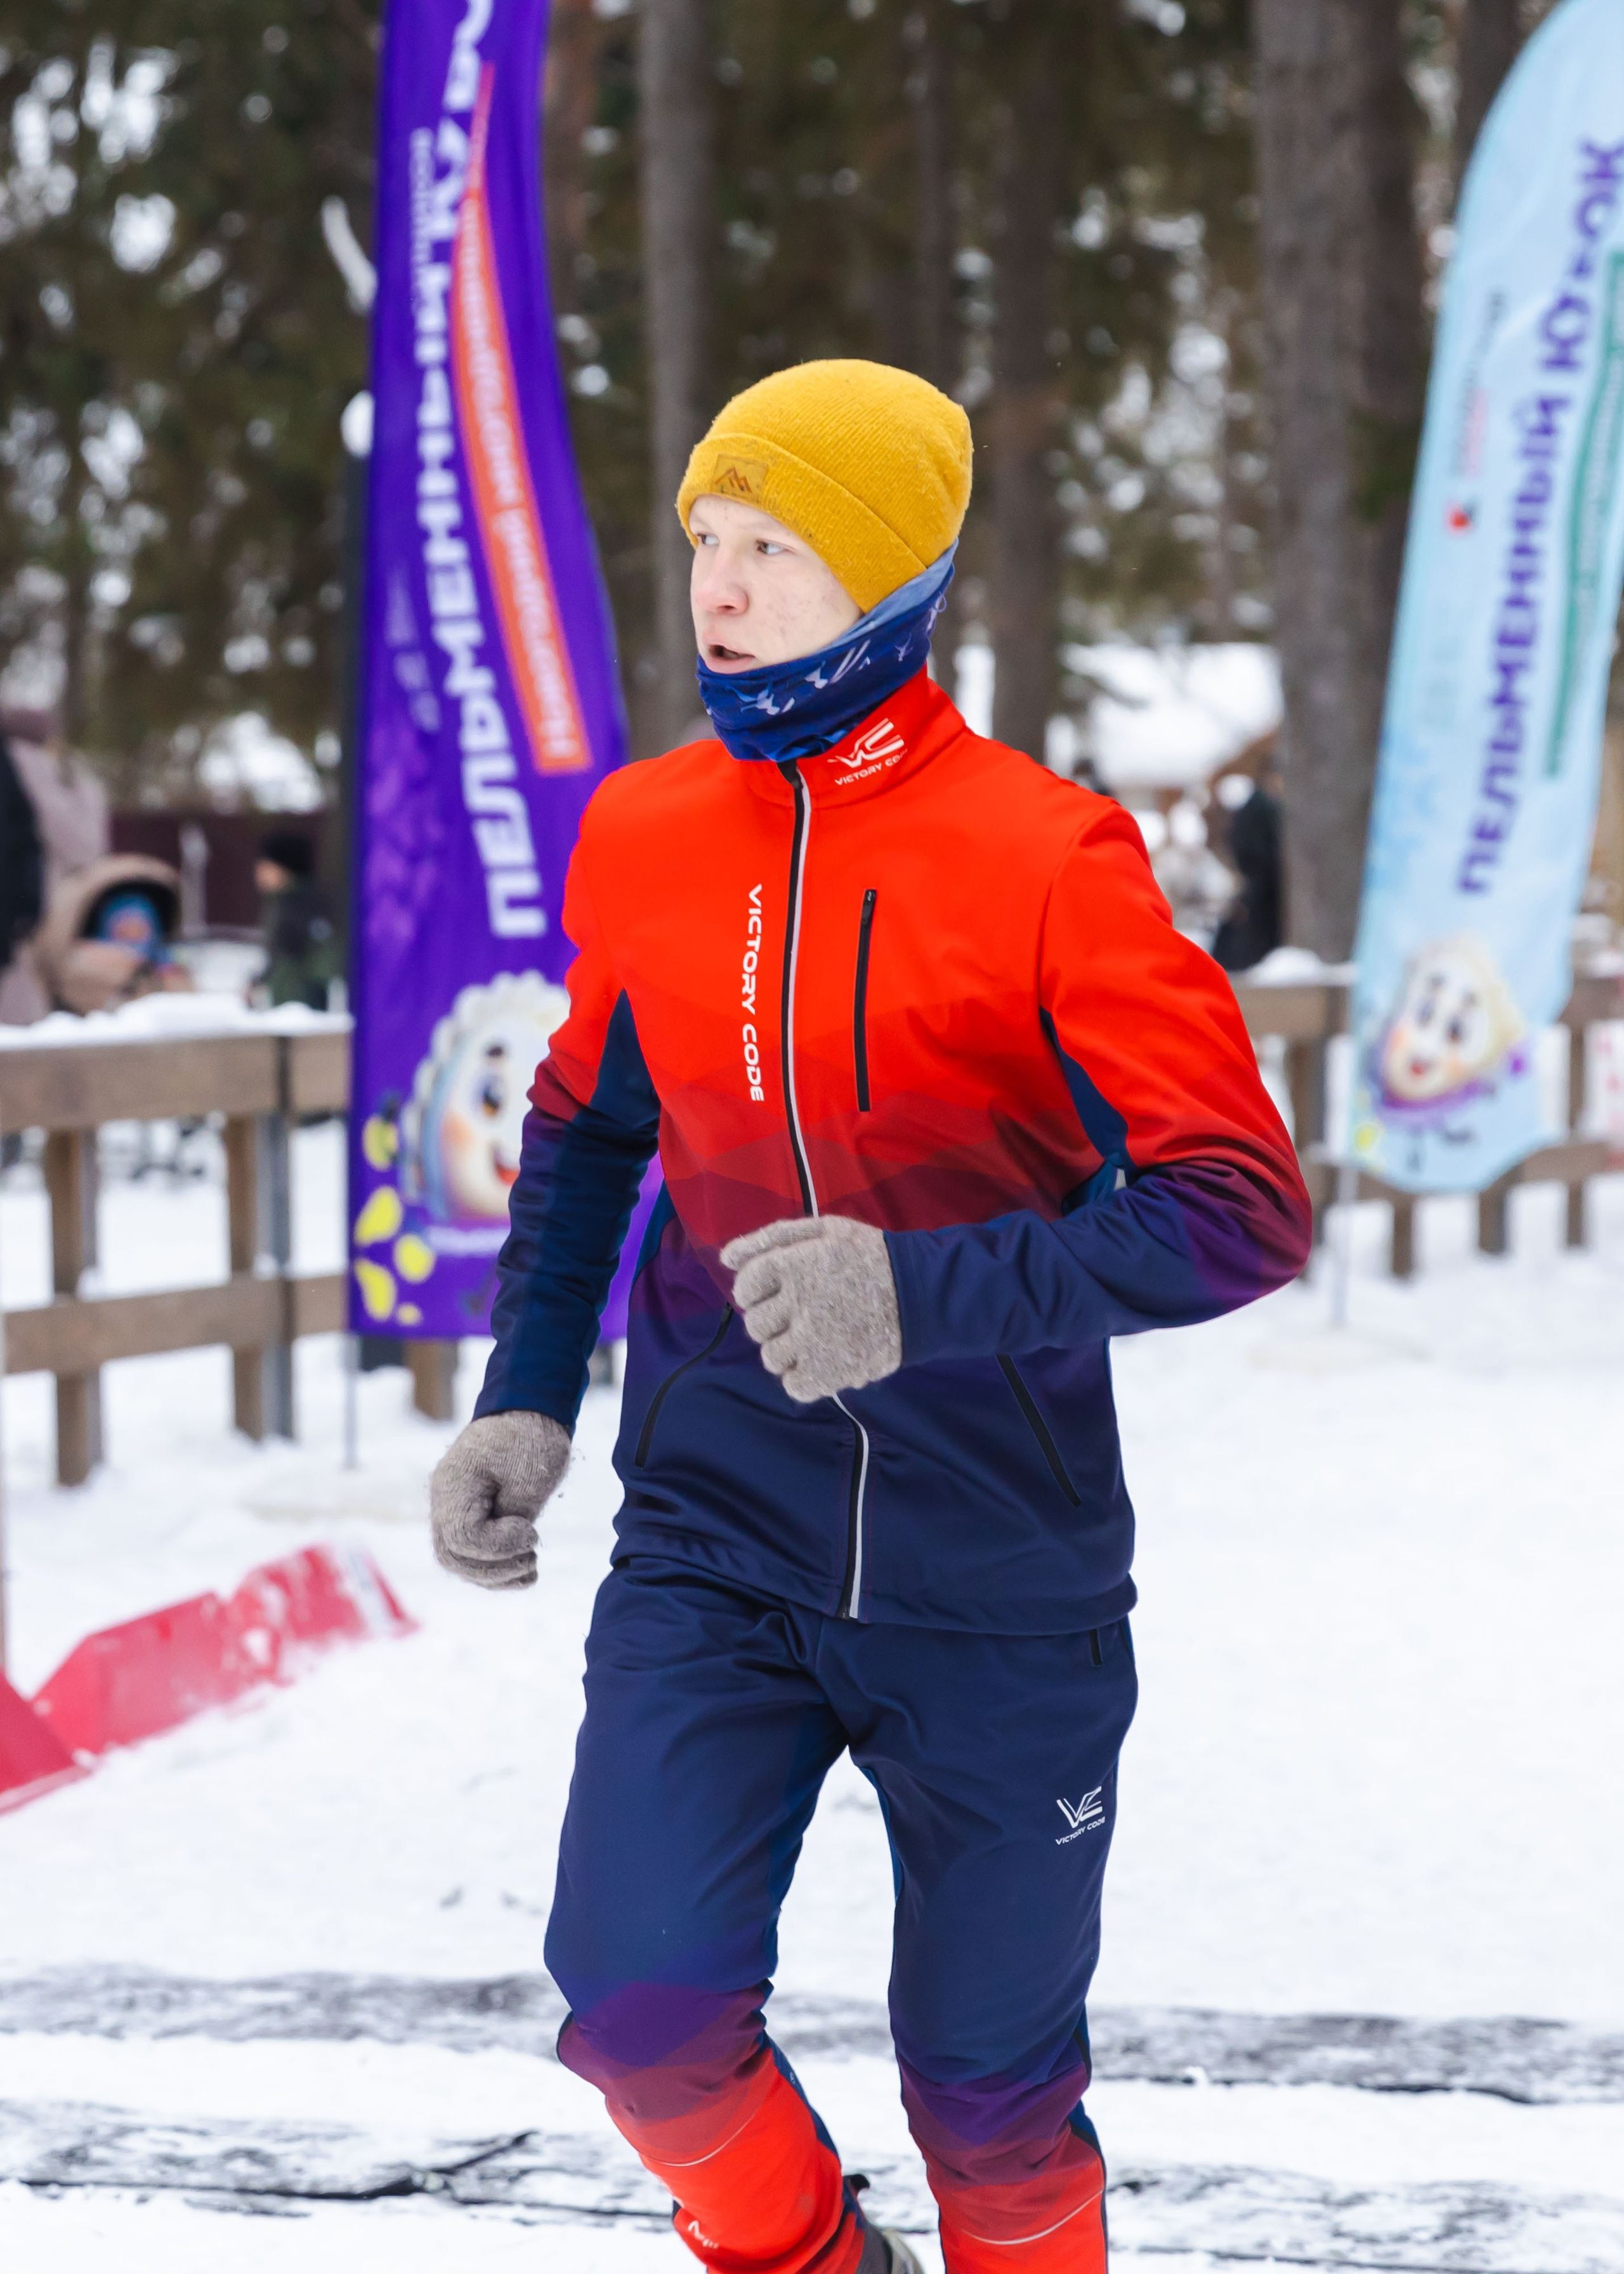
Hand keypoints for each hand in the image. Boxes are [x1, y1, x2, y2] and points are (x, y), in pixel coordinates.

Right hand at [430, 1411, 570, 1588]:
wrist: (528, 1410)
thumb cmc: (531, 1437)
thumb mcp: (530, 1477)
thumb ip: (512, 1516)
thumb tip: (506, 1551)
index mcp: (454, 1483)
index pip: (462, 1536)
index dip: (498, 1547)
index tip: (532, 1532)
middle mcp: (444, 1499)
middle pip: (452, 1556)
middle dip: (494, 1569)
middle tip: (531, 1559)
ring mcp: (452, 1508)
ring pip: (459, 1561)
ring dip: (495, 1575)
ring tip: (531, 1567)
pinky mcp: (467, 1515)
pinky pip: (470, 1553)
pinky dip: (495, 1568)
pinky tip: (525, 1572)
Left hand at [721, 1216, 901, 1403]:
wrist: (923, 1293)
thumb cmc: (870, 1257)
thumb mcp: (825, 1230)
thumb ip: (771, 1238)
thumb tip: (726, 1258)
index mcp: (794, 1265)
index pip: (746, 1285)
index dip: (756, 1290)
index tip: (776, 1291)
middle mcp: (798, 1304)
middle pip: (755, 1325)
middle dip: (772, 1320)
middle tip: (800, 1314)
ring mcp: (813, 1341)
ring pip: (772, 1357)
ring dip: (788, 1349)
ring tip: (816, 1336)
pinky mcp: (830, 1373)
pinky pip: (794, 1385)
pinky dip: (804, 1376)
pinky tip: (822, 1358)